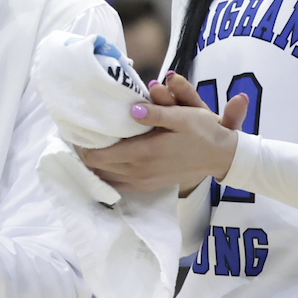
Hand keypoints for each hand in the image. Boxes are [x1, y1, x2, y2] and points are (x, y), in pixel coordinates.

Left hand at [76, 73, 246, 194]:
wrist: (219, 156)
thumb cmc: (202, 132)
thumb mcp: (184, 116)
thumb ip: (156, 112)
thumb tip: (133, 111)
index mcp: (143, 153)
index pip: (98, 156)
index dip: (82, 145)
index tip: (77, 131)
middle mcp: (139, 171)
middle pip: (97, 168)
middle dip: (85, 153)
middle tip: (80, 136)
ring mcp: (143, 182)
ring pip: (105, 178)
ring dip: (94, 165)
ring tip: (89, 148)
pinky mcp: (148, 186)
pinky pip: (118, 184)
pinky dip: (106, 174)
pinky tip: (105, 162)